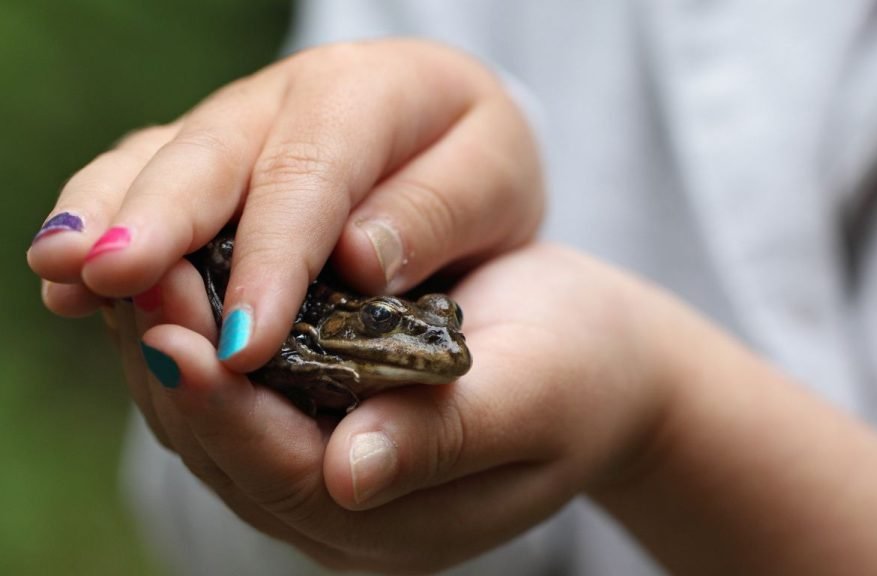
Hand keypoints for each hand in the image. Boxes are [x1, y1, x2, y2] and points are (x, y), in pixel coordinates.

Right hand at [28, 38, 541, 363]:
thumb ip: (439, 210)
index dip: (274, 258)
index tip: (245, 341)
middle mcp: (286, 100)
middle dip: (160, 222)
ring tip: (61, 275)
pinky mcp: (207, 159)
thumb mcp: (493, 175)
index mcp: (367, 93)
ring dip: (103, 217)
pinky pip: (142, 178)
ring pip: (157, 160)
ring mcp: (236, 124)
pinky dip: (98, 221)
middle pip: (211, 155)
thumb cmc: (476, 160)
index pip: (312, 176)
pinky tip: (66, 276)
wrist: (451, 129)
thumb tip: (360, 260)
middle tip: (113, 281)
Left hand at [115, 243, 675, 571]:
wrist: (600, 357)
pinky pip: (240, 390)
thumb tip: (349, 476)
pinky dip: (206, 335)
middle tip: (135, 276)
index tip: (175, 328)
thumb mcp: (537, 395)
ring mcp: (330, 470)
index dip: (224, 409)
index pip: (286, 477)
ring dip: (175, 351)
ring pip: (219, 426)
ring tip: (142, 268)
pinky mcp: (322, 419)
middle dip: (177, 371)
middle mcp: (351, 509)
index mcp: (407, 521)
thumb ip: (446, 440)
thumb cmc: (585, 369)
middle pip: (232, 456)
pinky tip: (185, 275)